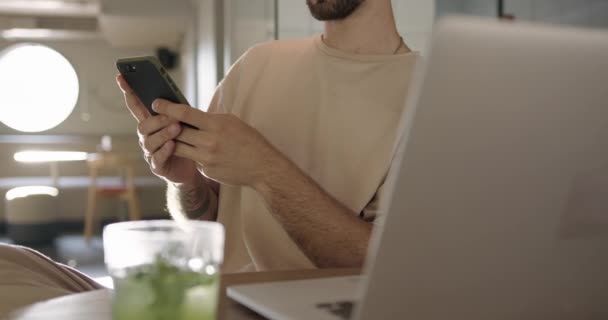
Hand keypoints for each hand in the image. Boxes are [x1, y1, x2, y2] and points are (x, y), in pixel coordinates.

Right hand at [116, 75, 199, 185]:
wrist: (192, 168)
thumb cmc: (186, 142)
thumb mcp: (182, 124)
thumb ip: (176, 112)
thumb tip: (175, 99)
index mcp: (151, 124)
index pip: (136, 106)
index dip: (128, 92)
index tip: (121, 77)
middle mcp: (146, 137)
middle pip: (143, 126)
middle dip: (157, 120)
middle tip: (173, 116)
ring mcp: (150, 152)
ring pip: (150, 141)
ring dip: (163, 133)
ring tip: (177, 128)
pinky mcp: (157, 166)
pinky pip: (157, 158)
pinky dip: (165, 150)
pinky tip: (173, 145)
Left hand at [152, 98, 285, 186]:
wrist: (262, 167)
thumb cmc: (249, 141)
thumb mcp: (232, 122)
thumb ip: (210, 119)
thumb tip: (190, 116)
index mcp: (216, 125)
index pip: (184, 113)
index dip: (167, 107)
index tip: (156, 103)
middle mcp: (209, 142)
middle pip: (177, 131)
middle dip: (166, 124)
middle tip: (159, 119)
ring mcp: (206, 159)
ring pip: (179, 147)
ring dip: (175, 141)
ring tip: (174, 135)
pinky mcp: (206, 171)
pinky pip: (193, 160)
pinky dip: (194, 154)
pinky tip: (203, 153)